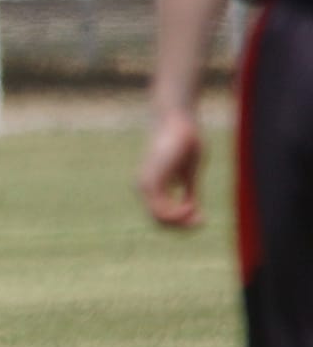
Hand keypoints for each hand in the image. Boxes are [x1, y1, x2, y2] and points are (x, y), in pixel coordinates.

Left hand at [137, 108, 203, 228]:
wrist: (178, 120)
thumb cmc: (185, 143)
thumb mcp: (189, 173)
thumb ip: (189, 192)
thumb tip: (193, 212)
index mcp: (153, 186)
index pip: (162, 216)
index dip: (182, 223)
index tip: (202, 220)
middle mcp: (145, 187)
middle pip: (160, 222)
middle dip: (182, 226)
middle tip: (201, 221)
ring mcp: (146, 184)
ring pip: (159, 219)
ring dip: (181, 221)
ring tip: (196, 211)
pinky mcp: (151, 180)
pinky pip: (160, 210)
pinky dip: (177, 214)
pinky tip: (190, 207)